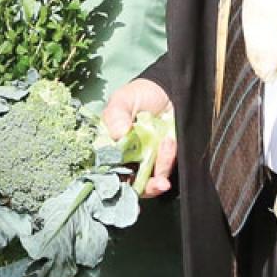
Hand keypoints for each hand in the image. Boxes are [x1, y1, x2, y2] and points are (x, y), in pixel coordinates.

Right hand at [99, 78, 175, 197]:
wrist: (169, 89)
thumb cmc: (140, 95)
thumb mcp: (123, 99)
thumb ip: (116, 115)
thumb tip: (119, 133)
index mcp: (111, 149)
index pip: (107, 173)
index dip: (112, 183)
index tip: (122, 183)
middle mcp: (128, 160)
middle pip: (129, 186)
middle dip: (144, 188)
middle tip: (157, 183)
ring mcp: (147, 163)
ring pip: (149, 183)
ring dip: (160, 171)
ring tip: (166, 144)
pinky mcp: (165, 161)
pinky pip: (165, 170)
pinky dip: (168, 160)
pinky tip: (169, 142)